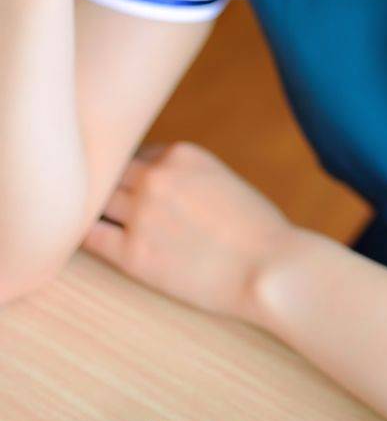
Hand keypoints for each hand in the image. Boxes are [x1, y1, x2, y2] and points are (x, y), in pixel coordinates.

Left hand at [80, 140, 297, 323]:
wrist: (270, 267)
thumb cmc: (256, 230)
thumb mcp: (222, 181)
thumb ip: (186, 177)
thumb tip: (156, 189)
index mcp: (182, 153)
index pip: (137, 156)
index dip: (132, 177)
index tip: (130, 193)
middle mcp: (156, 176)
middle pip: (110, 174)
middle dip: (109, 190)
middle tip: (102, 207)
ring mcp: (141, 213)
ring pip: (95, 201)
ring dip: (94, 211)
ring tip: (91, 223)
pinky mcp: (133, 254)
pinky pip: (91, 237)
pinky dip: (83, 236)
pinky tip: (82, 241)